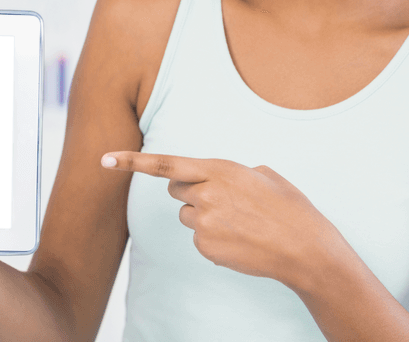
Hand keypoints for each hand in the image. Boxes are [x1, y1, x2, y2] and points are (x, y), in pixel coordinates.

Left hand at [101, 152, 342, 286]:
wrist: (303, 248)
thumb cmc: (290, 208)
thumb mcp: (264, 175)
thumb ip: (232, 172)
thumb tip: (222, 180)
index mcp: (219, 169)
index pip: (166, 164)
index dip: (132, 161)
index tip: (105, 159)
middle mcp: (206, 193)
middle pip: (176, 191)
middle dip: (192, 193)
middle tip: (223, 201)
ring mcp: (204, 222)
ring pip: (187, 216)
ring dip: (205, 217)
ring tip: (238, 223)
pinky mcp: (205, 247)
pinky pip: (198, 238)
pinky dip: (214, 239)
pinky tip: (239, 240)